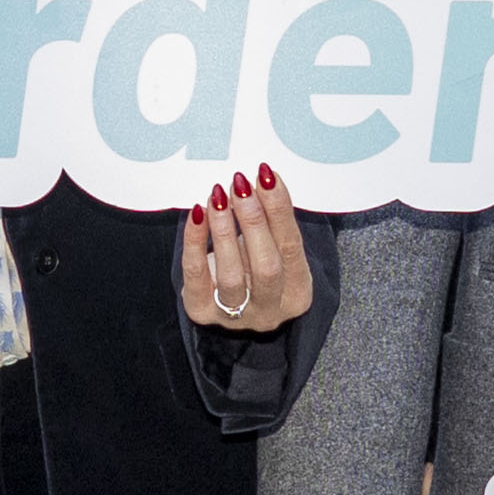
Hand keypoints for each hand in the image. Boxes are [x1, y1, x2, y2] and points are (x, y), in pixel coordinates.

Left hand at [180, 168, 309, 333]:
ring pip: (231, 275)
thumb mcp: (273, 249)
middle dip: (253, 220)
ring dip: (224, 230)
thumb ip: (271, 222)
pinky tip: (197, 214)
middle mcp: (270, 310)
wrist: (229, 305)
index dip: (279, 210)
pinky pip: (196, 275)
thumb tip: (263, 179)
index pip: (292, 248)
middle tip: (240, 186)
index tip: (266, 177)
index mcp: (297, 293)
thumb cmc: (255, 269)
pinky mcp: (202, 312)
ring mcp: (235, 317)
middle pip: (266, 266)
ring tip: (218, 197)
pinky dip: (195, 241)